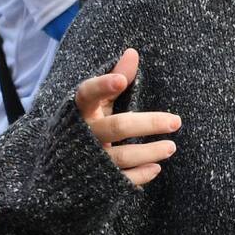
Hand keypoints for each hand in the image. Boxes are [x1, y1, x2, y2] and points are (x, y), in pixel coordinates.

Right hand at [74, 48, 179, 185]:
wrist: (57, 174)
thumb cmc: (84, 127)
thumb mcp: (96, 104)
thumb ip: (115, 79)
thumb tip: (133, 52)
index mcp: (79, 112)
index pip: (87, 95)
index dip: (102, 87)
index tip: (120, 81)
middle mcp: (82, 136)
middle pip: (116, 127)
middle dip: (148, 124)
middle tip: (176, 121)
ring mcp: (89, 160)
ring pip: (122, 156)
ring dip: (149, 152)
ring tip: (171, 147)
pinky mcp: (96, 181)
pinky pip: (120, 180)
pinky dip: (139, 175)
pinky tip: (156, 168)